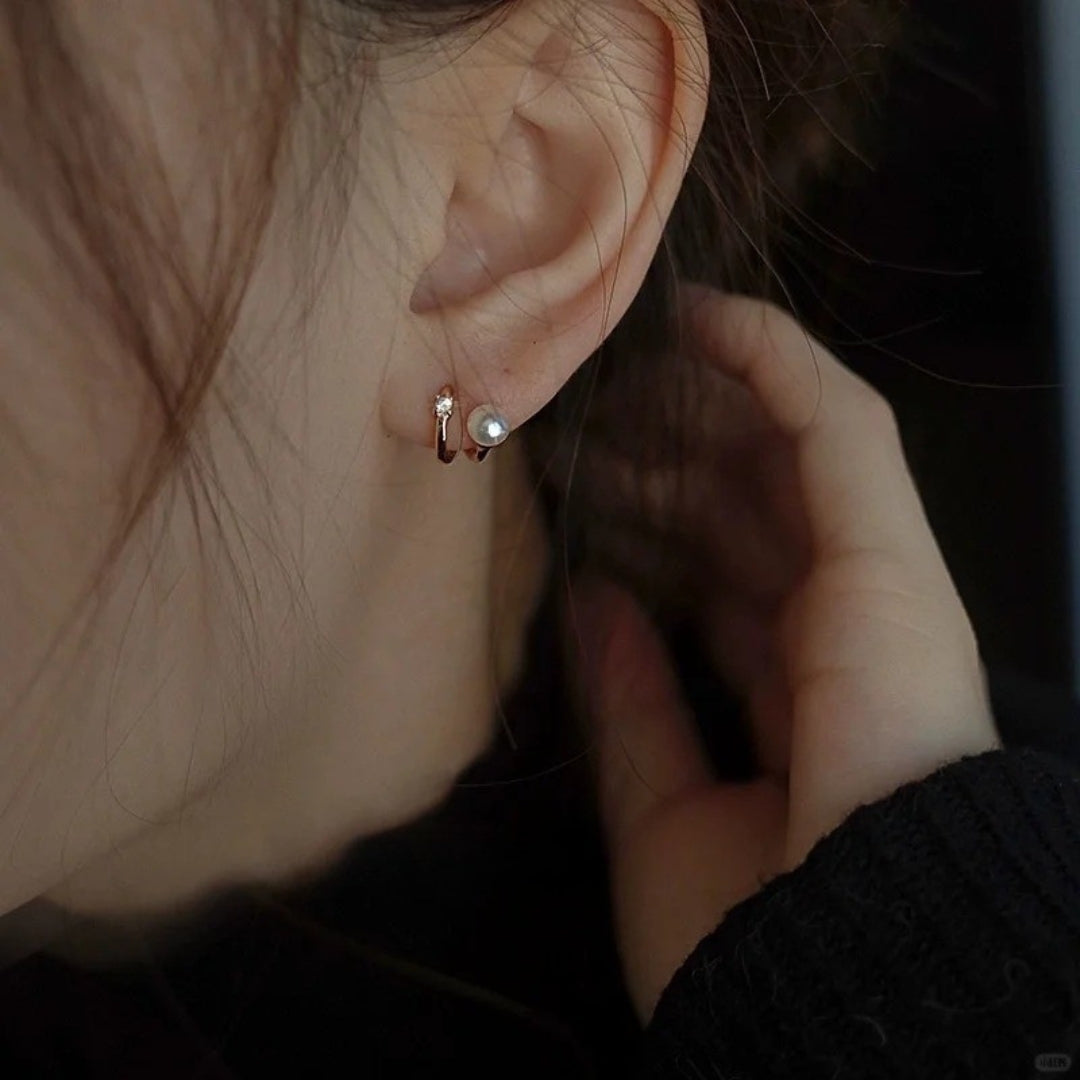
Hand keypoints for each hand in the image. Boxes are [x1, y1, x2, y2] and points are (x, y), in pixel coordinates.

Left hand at [565, 285, 999, 1023]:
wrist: (837, 973)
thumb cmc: (749, 925)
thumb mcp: (661, 805)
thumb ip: (631, 700)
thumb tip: (594, 602)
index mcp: (792, 698)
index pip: (716, 581)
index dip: (649, 527)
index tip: (579, 491)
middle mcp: (837, 634)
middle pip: (745, 511)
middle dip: (664, 462)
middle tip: (579, 428)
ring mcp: (873, 589)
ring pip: (783, 460)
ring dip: (698, 410)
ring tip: (612, 378)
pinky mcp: (893, 557)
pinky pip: (838, 428)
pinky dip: (776, 362)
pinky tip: (703, 320)